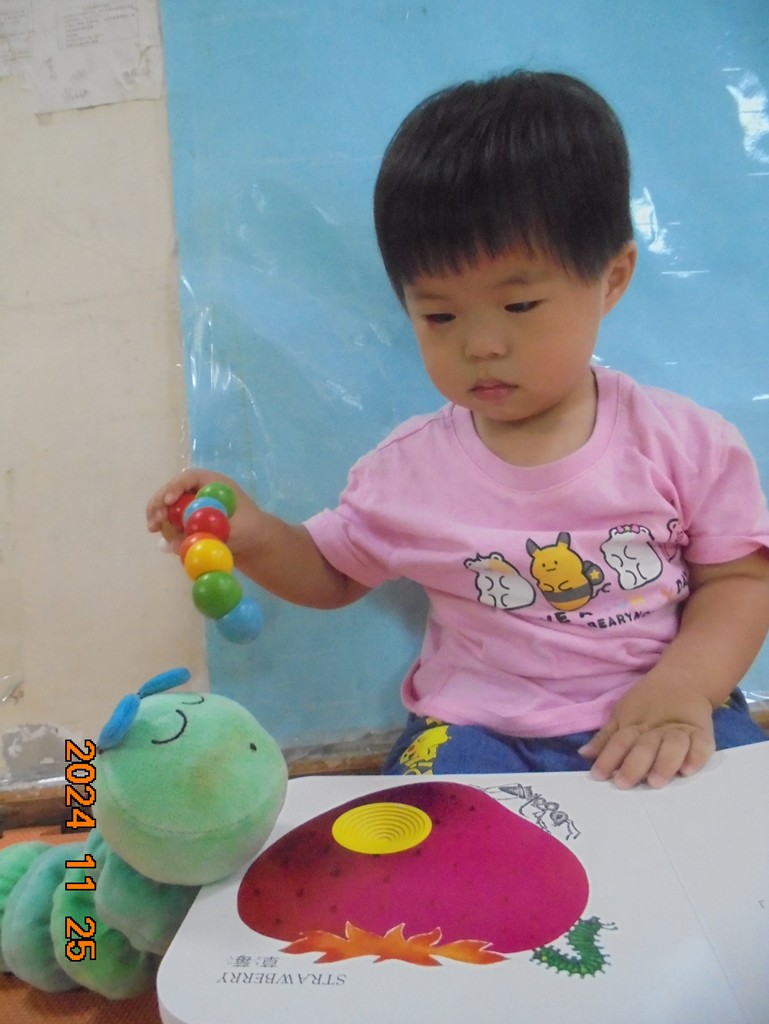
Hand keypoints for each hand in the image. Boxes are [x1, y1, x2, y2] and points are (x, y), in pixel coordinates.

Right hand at [145, 469, 258, 555]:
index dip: (176, 486)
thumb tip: (174, 545)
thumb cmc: (251, 532)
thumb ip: (205, 538)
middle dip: (160, 503)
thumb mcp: (232, 534)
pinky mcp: (191, 520)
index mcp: (216, 485)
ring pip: (170, 504)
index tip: (167, 501)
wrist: (257, 545)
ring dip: (158, 514)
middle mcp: (202, 492)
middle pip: (174, 490)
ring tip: (153, 528)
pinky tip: (164, 539)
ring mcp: (195, 505)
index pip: (191, 477)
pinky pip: (173, 520)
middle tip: (154, 521)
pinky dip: (165, 527)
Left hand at [578, 675, 715, 788]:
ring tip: (656, 780)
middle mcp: (658, 730)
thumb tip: (584, 754)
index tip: (597, 776)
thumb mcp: (623, 717)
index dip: (608, 757)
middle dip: (634, 764)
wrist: (683, 681)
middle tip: (624, 782)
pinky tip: (688, 770)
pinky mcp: (703, 733)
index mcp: (636, 726)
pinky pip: (702, 745)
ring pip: (673, 746)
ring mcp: (681, 731)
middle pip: (645, 746)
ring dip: (664, 763)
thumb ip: (607, 739)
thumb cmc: (648, 704)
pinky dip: (696, 756)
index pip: (620, 741)